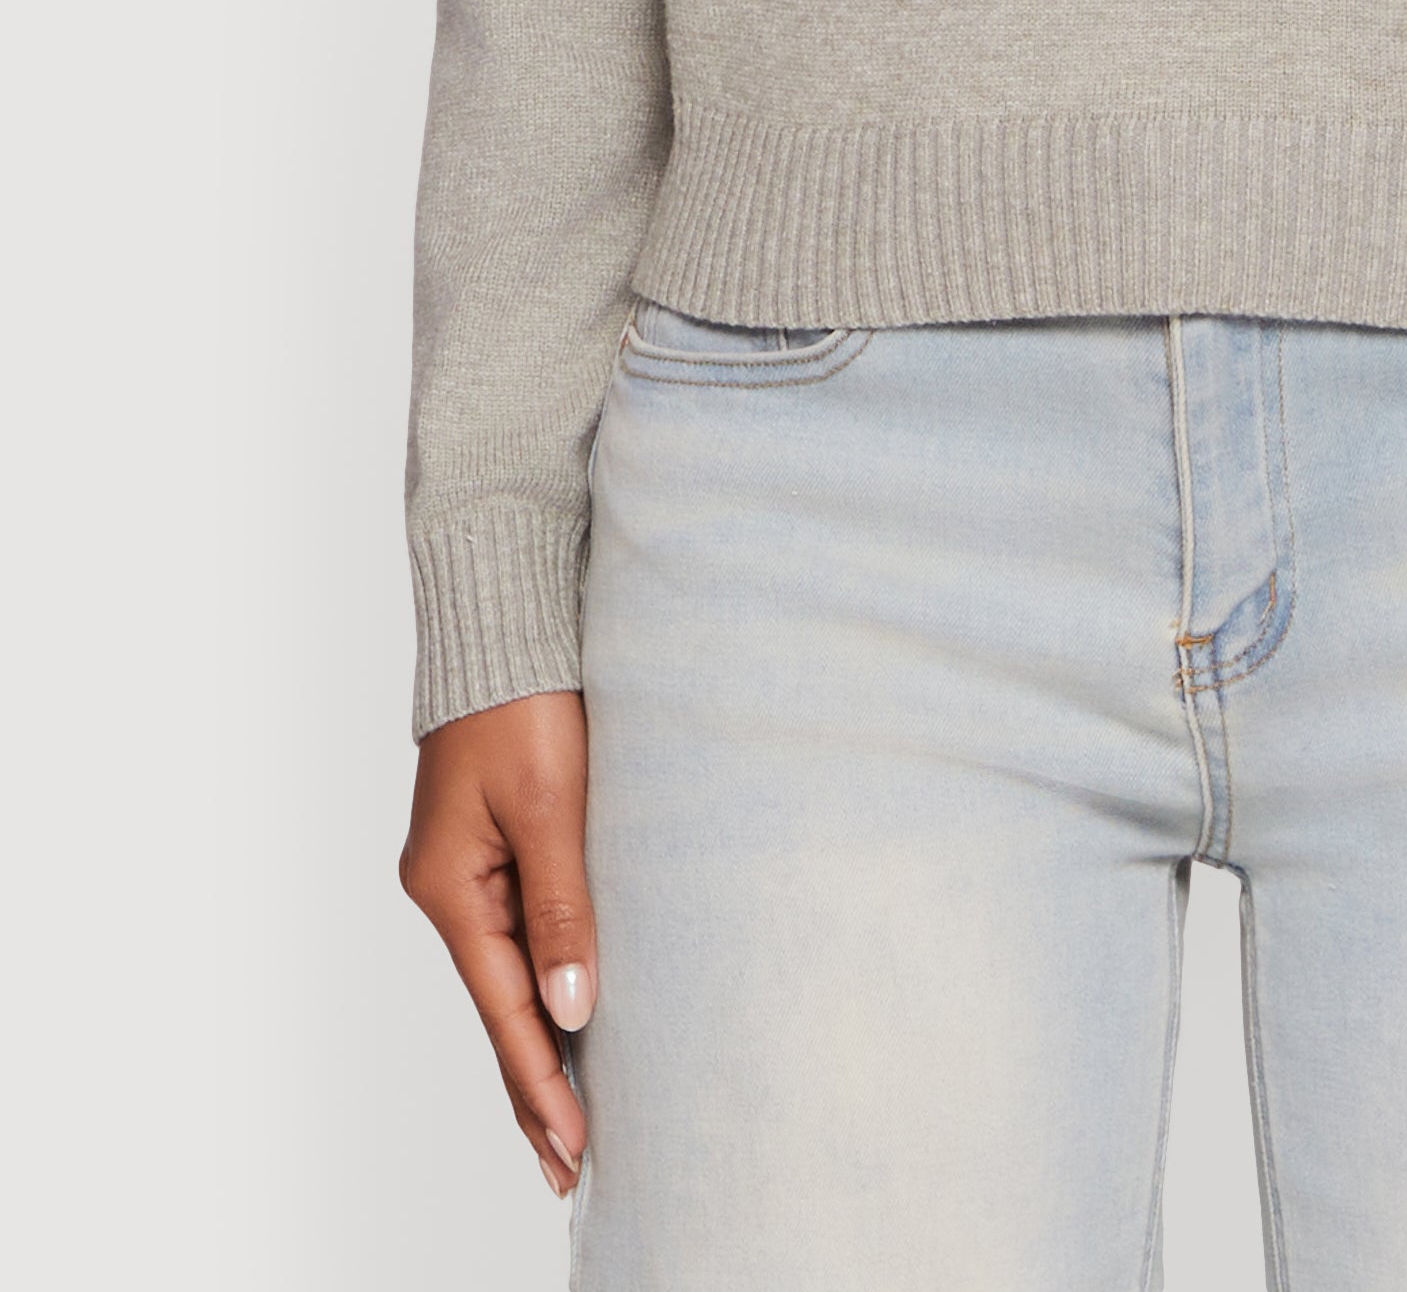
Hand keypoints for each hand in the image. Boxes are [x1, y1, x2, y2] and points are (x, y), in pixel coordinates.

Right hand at [401, 689, 596, 1198]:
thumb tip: (571, 1007)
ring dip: (539, 1042)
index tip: (574, 1147)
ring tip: (566, 1121)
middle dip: (533, 1089)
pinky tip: (560, 1020)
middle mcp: (447, 888)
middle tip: (567, 1168)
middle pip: (497, 1007)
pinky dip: (537, 986)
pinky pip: (515, 935)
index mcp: (450, 888)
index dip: (543, 1082)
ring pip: (507, 976)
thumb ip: (563, 907)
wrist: (502, 623)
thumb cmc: (525, 702)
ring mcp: (464, 869)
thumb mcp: (549, 805)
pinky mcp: (488, 845)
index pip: (504, 1009)